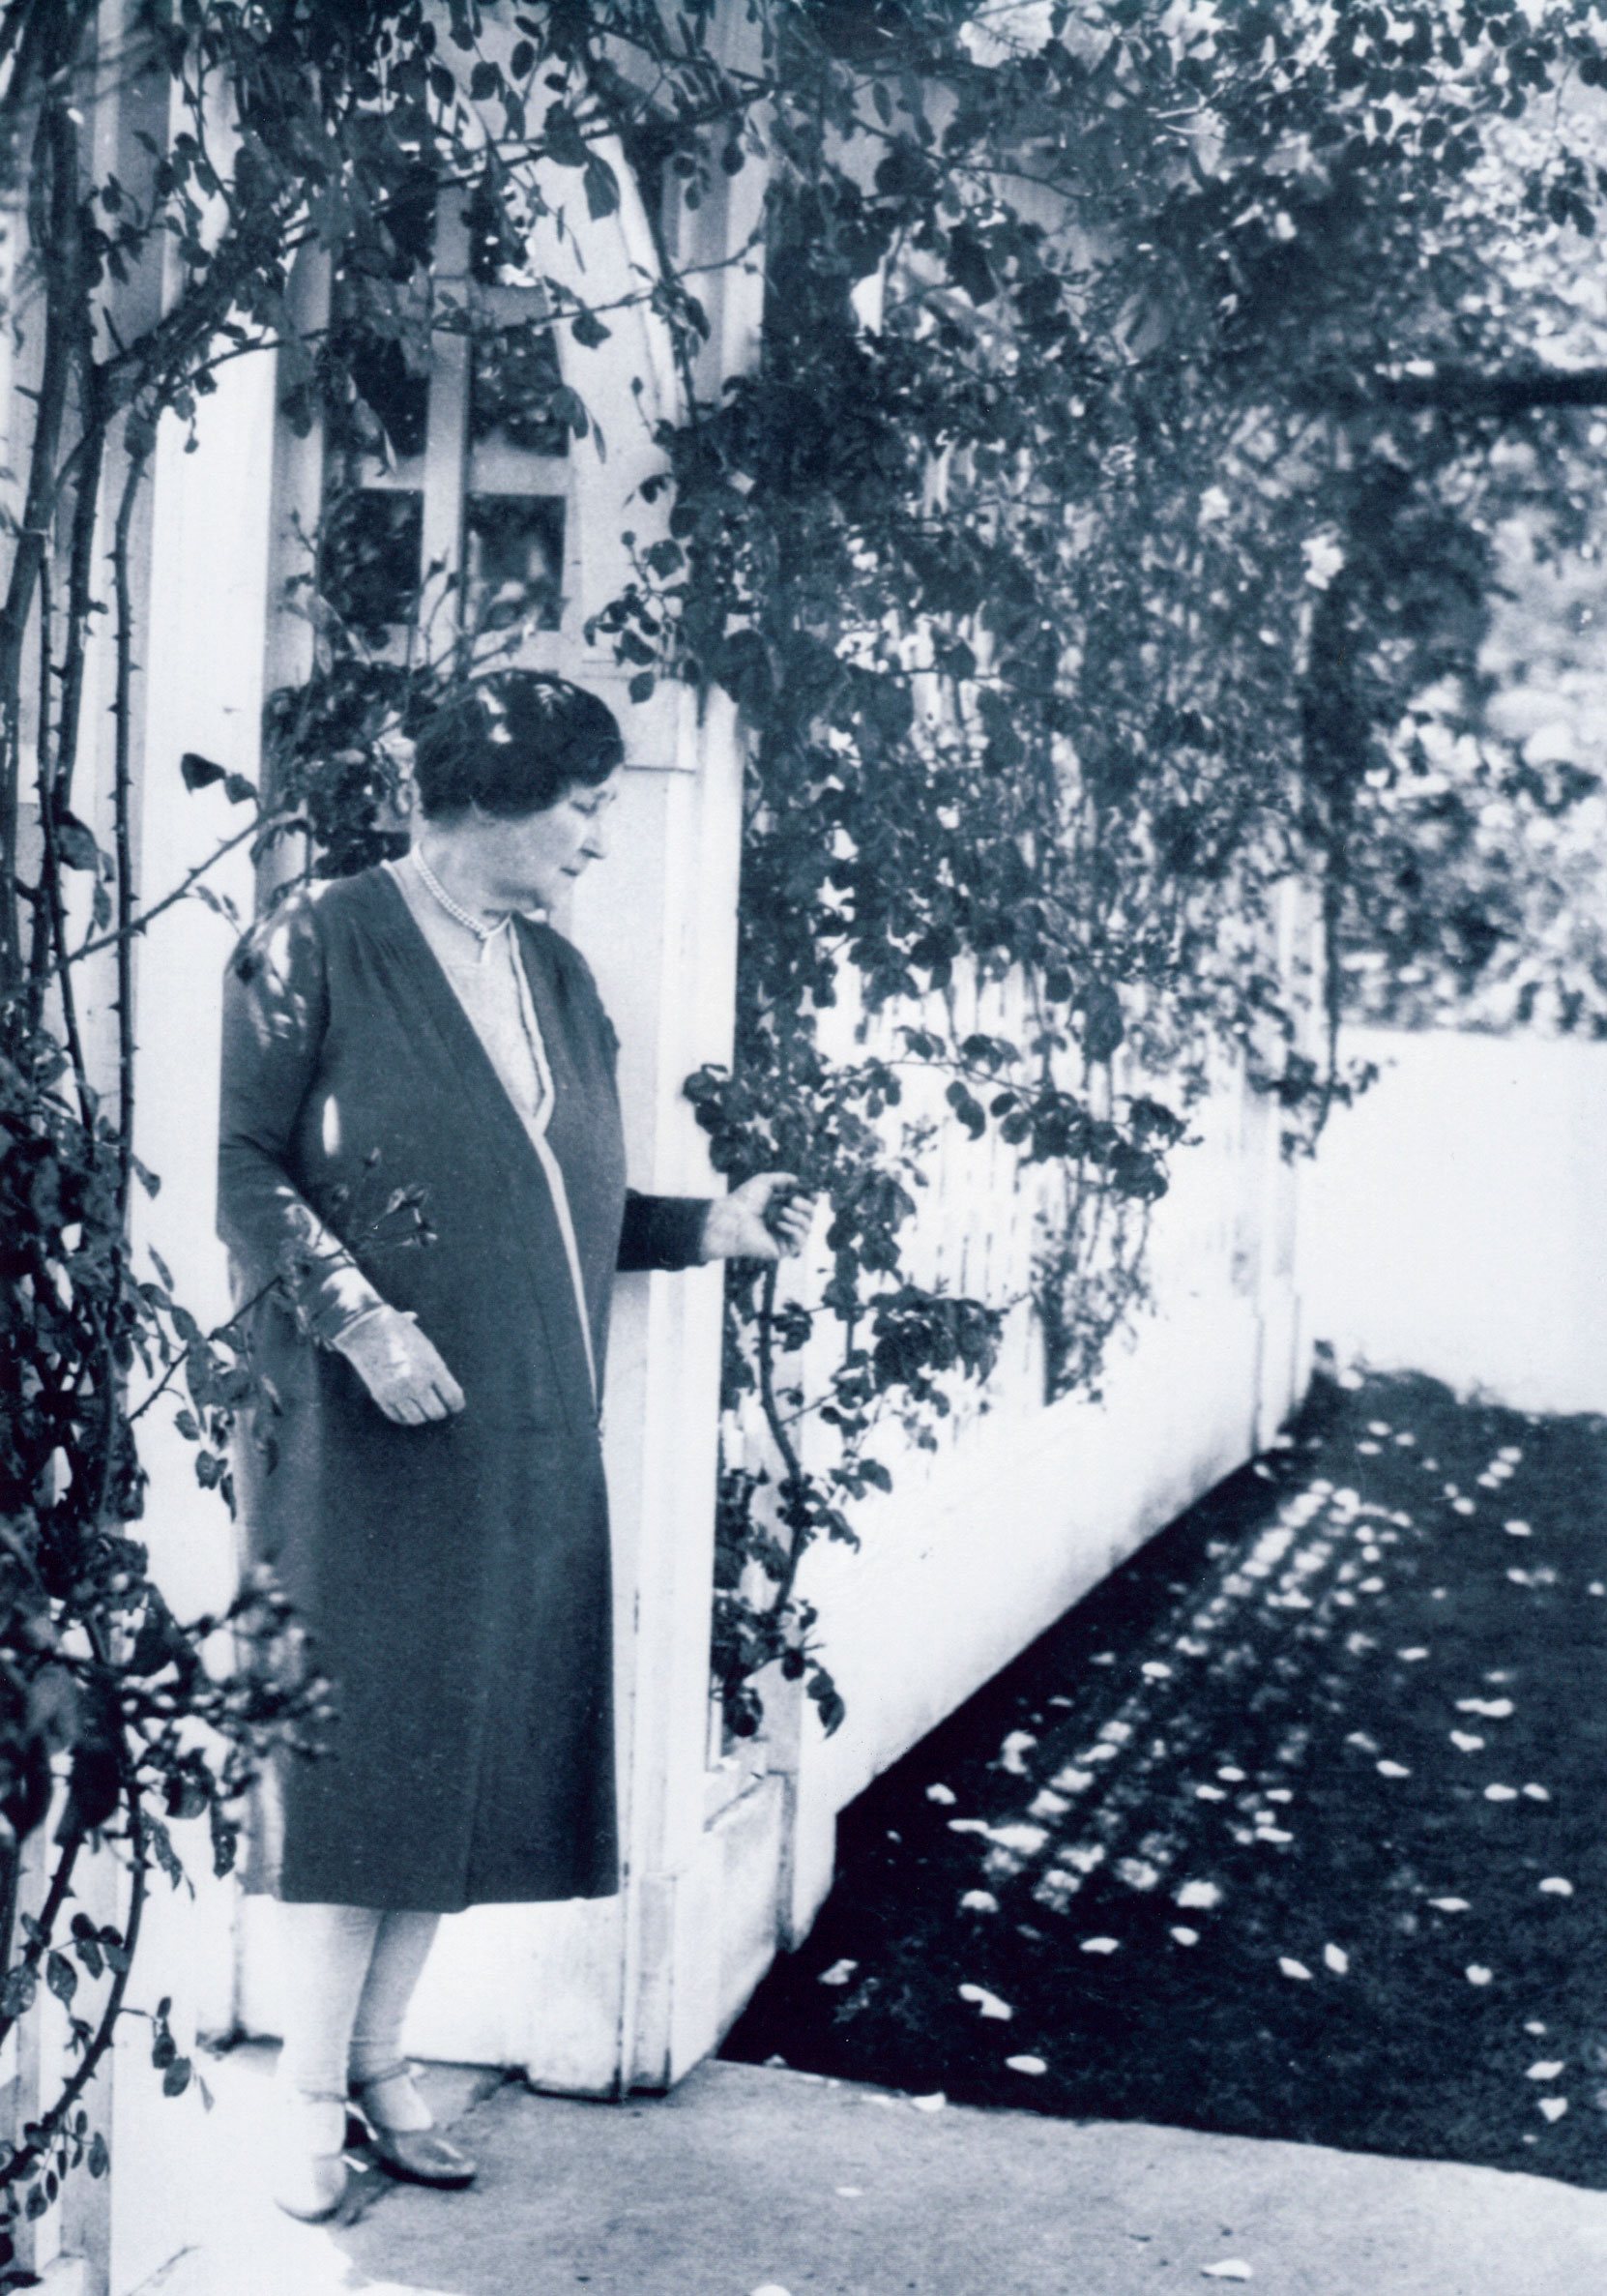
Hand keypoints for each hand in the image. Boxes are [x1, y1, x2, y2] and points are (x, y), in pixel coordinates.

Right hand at [332, 1305, 465, 1423]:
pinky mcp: (382, 1396)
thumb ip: (435, 1361)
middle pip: (437, 1413)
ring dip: (421, 1415)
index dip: (456, 1405)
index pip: (454, 1399)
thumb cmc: (398, 1331)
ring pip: (417, 1419)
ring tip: (421, 1408)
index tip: (454, 1406)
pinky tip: (406, 1409)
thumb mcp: (424, 1344)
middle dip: (439, 1411)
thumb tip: (444, 1353)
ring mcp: (399, 1391)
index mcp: (434, 1367)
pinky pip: (398, 1417)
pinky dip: (404, 1416)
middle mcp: (418, 1383)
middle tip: (438, 1408)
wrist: (364, 1327)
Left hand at [700, 1173, 814, 1262]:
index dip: (812, 1199)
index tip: (814, 1194)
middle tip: (793, 1201)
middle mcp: (785, 1222)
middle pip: (810, 1215)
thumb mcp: (766, 1181)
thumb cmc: (745, 1199)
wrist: (732, 1219)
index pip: (805, 1204)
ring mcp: (784, 1236)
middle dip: (806, 1206)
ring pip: (807, 1227)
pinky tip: (779, 1224)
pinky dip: (793, 1229)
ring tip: (783, 1211)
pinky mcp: (783, 1249)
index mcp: (781, 1206)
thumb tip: (801, 1182)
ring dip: (799, 1217)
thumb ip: (785, 1179)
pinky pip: (800, 1240)